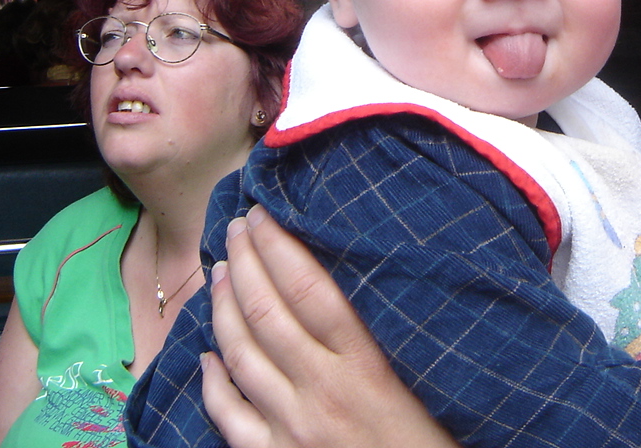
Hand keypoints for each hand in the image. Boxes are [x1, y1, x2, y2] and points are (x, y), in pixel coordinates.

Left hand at [202, 204, 457, 447]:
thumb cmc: (432, 440)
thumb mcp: (420, 380)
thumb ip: (383, 339)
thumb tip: (354, 286)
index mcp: (366, 365)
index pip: (309, 290)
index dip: (279, 247)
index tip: (263, 214)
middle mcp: (322, 391)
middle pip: (268, 313)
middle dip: (245, 263)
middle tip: (236, 226)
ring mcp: (293, 428)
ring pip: (242, 355)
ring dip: (224, 307)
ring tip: (220, 270)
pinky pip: (230, 415)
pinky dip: (214, 380)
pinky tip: (208, 354)